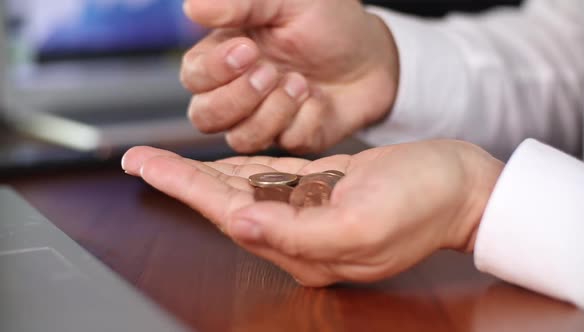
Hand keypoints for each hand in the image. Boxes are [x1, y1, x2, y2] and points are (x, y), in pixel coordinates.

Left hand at [122, 141, 502, 285]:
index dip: (185, 191)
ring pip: (246, 193)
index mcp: (309, 251)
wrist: (462, 187)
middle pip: (230, 206)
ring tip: (165, 163)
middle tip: (140, 160)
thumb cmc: (424, 201)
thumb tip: (242, 224)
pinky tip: (220, 166)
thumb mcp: (364, 220)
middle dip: (182, 182)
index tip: (146, 168)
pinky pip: (273, 183)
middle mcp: (303, 239)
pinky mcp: (325, 195)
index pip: (231, 218)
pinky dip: (243, 172)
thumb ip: (298, 233)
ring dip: (205, 176)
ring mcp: (313, 216)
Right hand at [180, 0, 398, 153]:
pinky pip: (285, 143)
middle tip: (270, 71)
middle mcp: (238, 93)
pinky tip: (320, 100)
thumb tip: (192, 8)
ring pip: (239, 138)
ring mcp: (264, 120)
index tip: (247, 50)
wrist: (374, 56)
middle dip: (237, 97)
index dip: (213, 71)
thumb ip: (241, 3)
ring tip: (301, 83)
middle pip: (204, 116)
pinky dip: (305, 120)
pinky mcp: (292, 139)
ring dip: (271, 111)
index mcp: (226, 57)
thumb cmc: (327, 22)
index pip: (193, 76)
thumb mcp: (287, 2)